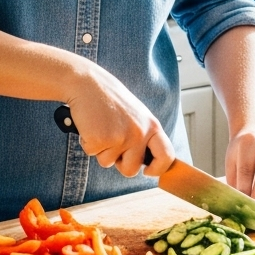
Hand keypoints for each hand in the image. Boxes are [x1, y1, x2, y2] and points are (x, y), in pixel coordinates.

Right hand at [67, 62, 174, 177]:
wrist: (88, 83)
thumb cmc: (110, 99)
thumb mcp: (136, 115)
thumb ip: (143, 136)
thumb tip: (146, 163)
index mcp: (152, 126)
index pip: (166, 156)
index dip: (158, 169)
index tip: (148, 171)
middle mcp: (139, 133)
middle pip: (131, 170)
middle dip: (119, 163)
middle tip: (112, 142)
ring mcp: (120, 137)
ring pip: (108, 163)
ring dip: (101, 150)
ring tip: (101, 126)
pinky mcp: (100, 139)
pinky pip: (92, 153)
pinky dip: (88, 142)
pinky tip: (90, 125)